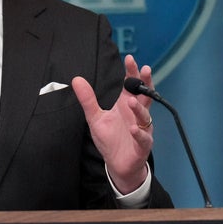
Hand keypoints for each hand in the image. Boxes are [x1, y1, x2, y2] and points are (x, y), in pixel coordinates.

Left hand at [72, 54, 153, 193]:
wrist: (117, 165)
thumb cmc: (110, 139)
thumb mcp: (95, 117)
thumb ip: (88, 99)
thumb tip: (76, 79)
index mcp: (125, 105)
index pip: (131, 85)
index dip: (131, 72)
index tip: (130, 58)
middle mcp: (136, 115)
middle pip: (144, 96)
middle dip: (145, 83)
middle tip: (144, 69)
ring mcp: (141, 129)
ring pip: (145, 116)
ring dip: (139, 108)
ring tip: (132, 101)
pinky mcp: (141, 145)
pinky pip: (143, 138)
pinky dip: (139, 133)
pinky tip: (133, 128)